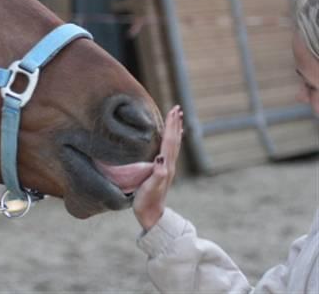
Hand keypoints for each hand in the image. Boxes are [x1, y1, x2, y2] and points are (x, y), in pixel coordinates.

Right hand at [133, 105, 183, 230]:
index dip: (171, 126)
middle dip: (175, 124)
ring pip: (173, 145)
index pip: (169, 141)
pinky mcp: (163, 172)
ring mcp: (167, 169)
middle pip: (174, 140)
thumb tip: (161, 159)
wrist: (152, 216)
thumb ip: (157, 175)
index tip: (173, 111)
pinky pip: (169, 151)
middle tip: (177, 109)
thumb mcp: (150, 189)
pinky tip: (169, 139)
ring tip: (176, 119)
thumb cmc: (147, 202)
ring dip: (175, 130)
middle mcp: (169, 165)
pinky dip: (171, 140)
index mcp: (166, 166)